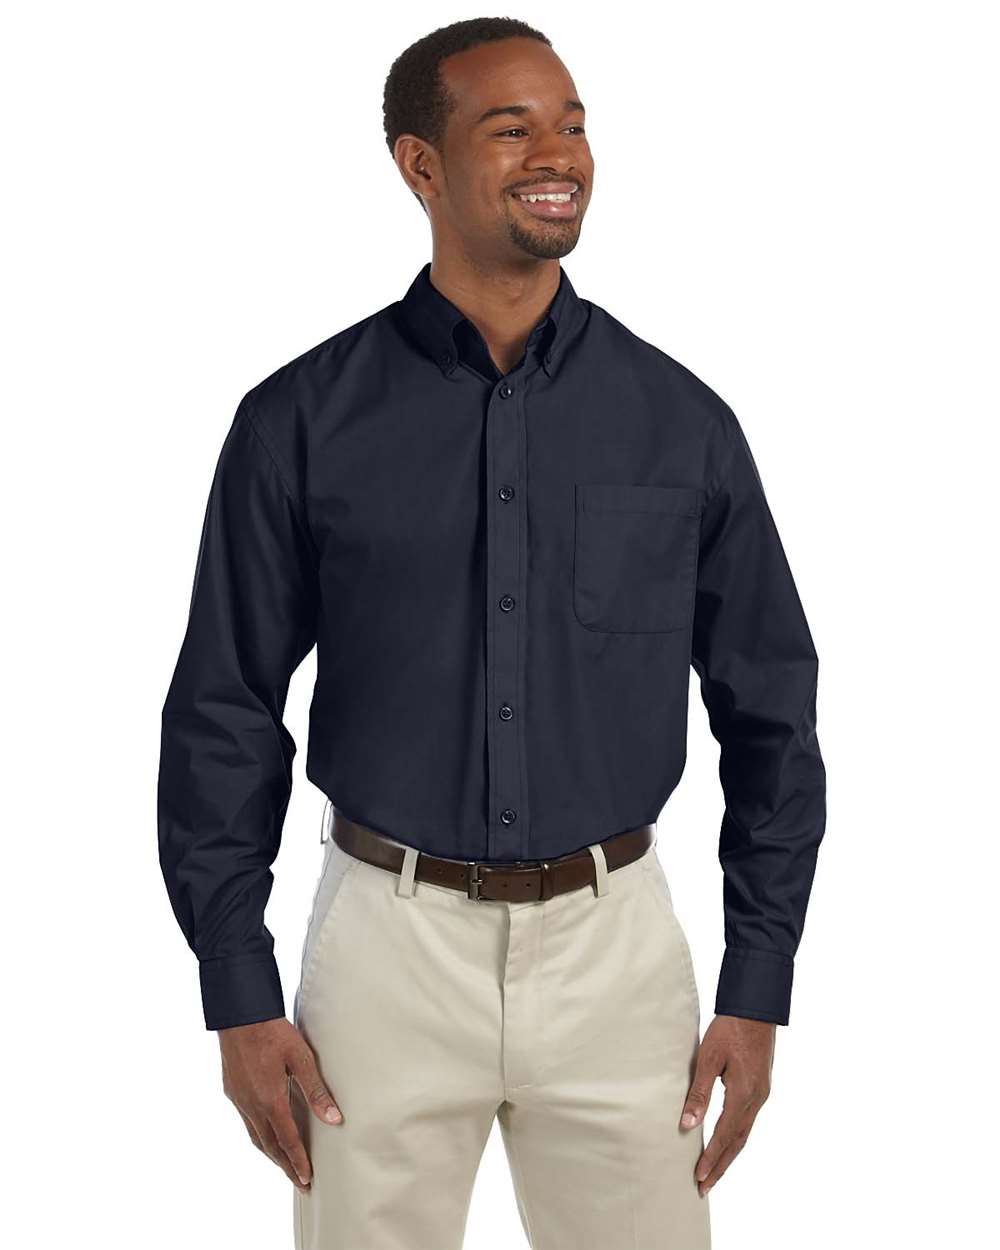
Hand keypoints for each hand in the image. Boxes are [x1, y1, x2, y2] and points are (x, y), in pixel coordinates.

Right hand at [218, 1016, 342, 1191]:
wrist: (240, 1015)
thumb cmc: (274, 1033)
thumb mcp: (302, 1059)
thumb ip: (317, 1091)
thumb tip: (335, 1119)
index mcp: (270, 1100)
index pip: (287, 1141)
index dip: (298, 1162)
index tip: (306, 1180)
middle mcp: (252, 1106)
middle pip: (269, 1146)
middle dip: (285, 1166)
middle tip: (299, 1182)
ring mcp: (239, 1099)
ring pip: (255, 1137)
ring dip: (271, 1154)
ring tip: (284, 1165)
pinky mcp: (232, 1091)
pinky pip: (246, 1122)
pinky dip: (258, 1136)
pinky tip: (265, 1133)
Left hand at [679, 1014, 774, 1195]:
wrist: (757, 1009)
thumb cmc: (730, 1029)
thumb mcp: (710, 1057)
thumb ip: (699, 1092)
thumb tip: (687, 1124)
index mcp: (743, 1094)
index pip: (724, 1136)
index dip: (711, 1158)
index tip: (698, 1178)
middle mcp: (756, 1100)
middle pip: (737, 1143)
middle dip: (721, 1166)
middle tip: (704, 1187)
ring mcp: (761, 1095)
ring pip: (744, 1134)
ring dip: (728, 1155)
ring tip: (714, 1173)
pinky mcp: (760, 1088)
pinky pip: (747, 1122)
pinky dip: (736, 1138)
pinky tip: (726, 1142)